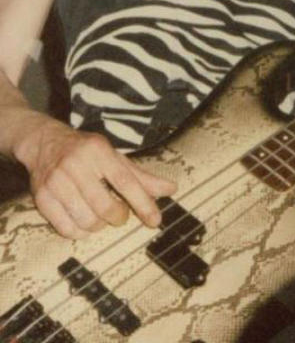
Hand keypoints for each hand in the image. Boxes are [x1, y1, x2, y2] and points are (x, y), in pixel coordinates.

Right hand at [14, 115, 175, 238]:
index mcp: (99, 150)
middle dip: (118, 217)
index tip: (156, 220)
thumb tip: (171, 188)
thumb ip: (141, 176)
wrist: (44, 142)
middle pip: (105, 206)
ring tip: (100, 216)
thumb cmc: (86, 151)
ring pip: (86, 221)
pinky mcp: (42, 197)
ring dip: (99, 225)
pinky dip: (80, 232)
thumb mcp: (114, 157)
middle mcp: (76, 163)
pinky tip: (83, 222)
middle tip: (121, 215)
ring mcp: (57, 180)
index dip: (143, 203)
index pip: (125, 181)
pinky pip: (66, 228)